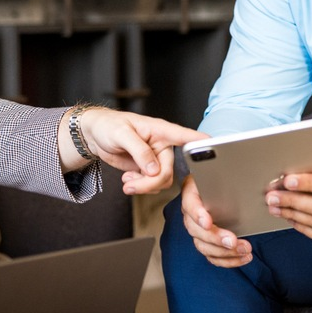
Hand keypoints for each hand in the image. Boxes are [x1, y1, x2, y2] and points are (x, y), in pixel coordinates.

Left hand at [59, 108, 204, 193]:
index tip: (215, 147)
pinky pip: (152, 184)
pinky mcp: (148, 169)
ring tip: (127, 182)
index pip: (186, 136)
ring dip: (144, 186)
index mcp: (161, 131)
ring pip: (161, 181)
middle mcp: (163, 145)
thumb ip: (140, 151)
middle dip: (150, 182)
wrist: (96, 136)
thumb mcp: (122, 134)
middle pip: (169, 171)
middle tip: (131, 185)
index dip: (202, 144)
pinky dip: (140, 186)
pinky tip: (128, 180)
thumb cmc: (109, 125)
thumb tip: (154, 169)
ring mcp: (156, 158)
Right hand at [179, 175, 252, 267]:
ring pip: (204, 247)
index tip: (208, 222)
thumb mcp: (218, 172)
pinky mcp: (207, 243)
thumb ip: (222, 174)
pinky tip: (244, 257)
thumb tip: (236, 175)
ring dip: (224, 252)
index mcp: (192, 193)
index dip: (198, 215)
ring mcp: (198, 230)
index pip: (190, 205)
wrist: (219, 185)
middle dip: (215, 238)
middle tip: (233, 240)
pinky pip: (213, 256)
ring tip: (244, 249)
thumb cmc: (219, 178)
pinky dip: (228, 260)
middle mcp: (191, 214)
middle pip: (195, 230)